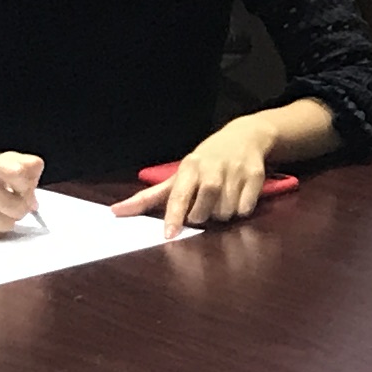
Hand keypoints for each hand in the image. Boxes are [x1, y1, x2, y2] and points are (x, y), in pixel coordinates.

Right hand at [0, 150, 39, 238]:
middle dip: (23, 206)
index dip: (29, 183)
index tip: (26, 186)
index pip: (19, 172)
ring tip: (2, 211)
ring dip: (10, 220)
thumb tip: (34, 190)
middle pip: (16, 204)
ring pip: (6, 223)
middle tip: (18, 203)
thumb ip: (24, 166)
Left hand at [113, 112, 283, 231]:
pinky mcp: (255, 175)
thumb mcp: (179, 175)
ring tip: (221, 199)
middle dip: (201, 216)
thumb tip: (115, 212)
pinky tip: (238, 196)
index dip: (174, 216)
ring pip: (225, 212)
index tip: (169, 235)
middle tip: (203, 206)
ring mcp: (235, 171)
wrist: (246, 135)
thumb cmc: (205, 161)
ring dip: (222, 214)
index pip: (179, 196)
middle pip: (203, 210)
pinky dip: (241, 209)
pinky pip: (245, 208)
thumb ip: (149, 197)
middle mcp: (211, 168)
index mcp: (189, 168)